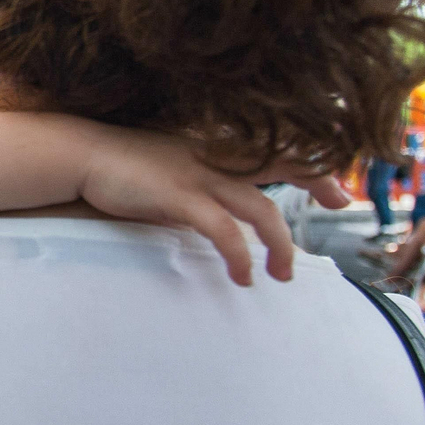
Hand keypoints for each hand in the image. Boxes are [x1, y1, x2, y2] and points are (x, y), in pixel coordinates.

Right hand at [77, 125, 349, 285]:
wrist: (84, 152)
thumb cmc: (123, 165)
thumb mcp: (171, 167)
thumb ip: (200, 185)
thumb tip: (218, 216)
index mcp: (215, 148)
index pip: (275, 149)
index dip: (310, 165)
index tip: (334, 187)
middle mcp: (215, 157)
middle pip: (282, 165)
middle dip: (317, 182)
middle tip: (340, 203)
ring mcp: (198, 176)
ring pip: (260, 208)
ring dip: (279, 244)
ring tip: (281, 274)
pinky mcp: (178, 197)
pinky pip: (222, 230)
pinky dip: (240, 255)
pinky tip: (242, 275)